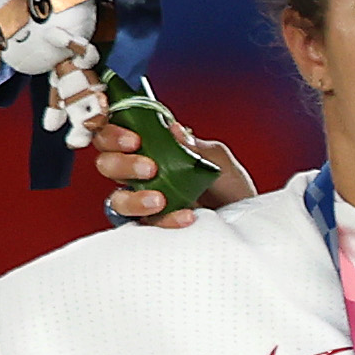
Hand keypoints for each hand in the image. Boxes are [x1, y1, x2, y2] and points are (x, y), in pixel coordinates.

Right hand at [95, 118, 248, 226]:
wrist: (247, 220)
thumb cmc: (231, 188)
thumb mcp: (219, 161)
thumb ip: (195, 146)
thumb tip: (173, 129)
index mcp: (150, 149)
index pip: (114, 136)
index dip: (113, 134)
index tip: (134, 139)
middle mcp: (141, 174)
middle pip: (106, 163)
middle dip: (121, 163)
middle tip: (149, 167)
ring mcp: (144, 201)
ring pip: (117, 199)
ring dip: (134, 198)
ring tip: (161, 199)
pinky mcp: (154, 225)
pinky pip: (144, 225)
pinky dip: (163, 221)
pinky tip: (186, 216)